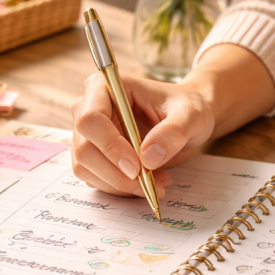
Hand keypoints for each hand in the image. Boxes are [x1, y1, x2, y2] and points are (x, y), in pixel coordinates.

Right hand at [70, 73, 214, 196]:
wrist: (186, 120)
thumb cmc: (185, 108)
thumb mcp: (190, 115)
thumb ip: (173, 132)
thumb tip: (148, 158)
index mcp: (104, 87)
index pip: (91, 119)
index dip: (110, 146)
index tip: (137, 167)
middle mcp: (87, 108)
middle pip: (84, 149)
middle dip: (116, 173)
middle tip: (149, 183)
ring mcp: (87, 134)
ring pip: (86, 168)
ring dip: (120, 184)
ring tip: (156, 181)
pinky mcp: (92, 155)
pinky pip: (95, 179)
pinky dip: (120, 188)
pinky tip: (147, 181)